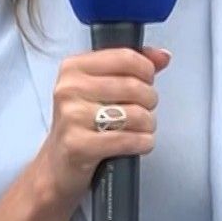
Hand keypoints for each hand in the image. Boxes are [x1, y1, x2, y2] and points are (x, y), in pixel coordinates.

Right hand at [36, 47, 170, 204]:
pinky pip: (128, 139)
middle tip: (144, 108)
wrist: (58, 164)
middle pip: (133, 86)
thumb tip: (163, 56)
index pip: (125, 57)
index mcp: (73, 67)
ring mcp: (72, 117)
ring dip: (147, 124)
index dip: (146, 70)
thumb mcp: (100, 87)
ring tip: (140, 127)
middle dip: (149, 100)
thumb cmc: (82, 123)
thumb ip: (132, 66)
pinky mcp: (79, 145)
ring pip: (135, 113)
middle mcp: (69, 89)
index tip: (147, 80)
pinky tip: (139, 142)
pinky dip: (142, 142)